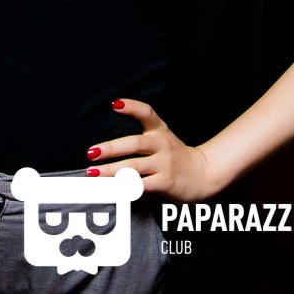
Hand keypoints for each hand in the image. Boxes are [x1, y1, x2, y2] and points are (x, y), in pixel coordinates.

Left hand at [87, 98, 219, 202]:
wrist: (202, 174)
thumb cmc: (173, 156)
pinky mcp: (166, 182)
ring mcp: (165, 163)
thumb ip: (139, 138)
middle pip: (134, 143)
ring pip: (134, 167)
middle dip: (111, 148)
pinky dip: (125, 187)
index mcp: (159, 130)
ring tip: (93, 173)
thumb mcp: (161, 138)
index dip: (131, 107)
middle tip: (91, 152)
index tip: (114, 104)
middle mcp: (162, 144)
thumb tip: (104, 146)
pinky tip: (112, 189)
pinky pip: (142, 185)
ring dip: (111, 171)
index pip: (147, 113)